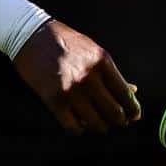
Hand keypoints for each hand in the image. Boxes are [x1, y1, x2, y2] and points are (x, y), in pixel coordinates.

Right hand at [12, 19, 140, 135]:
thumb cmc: (65, 42)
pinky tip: (81, 125)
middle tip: (119, 122)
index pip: (125, 95)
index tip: (134, 115)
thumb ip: (111, 73)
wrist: (31, 36)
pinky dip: (80, 130)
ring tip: (100, 124)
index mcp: (102, 62)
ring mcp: (71, 91)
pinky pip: (74, 128)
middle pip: (114, 113)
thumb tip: (133, 91)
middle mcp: (89, 78)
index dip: (133, 109)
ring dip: (101, 127)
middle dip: (120, 121)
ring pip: (96, 124)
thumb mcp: (93, 51)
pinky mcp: (54, 101)